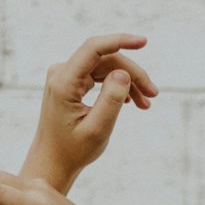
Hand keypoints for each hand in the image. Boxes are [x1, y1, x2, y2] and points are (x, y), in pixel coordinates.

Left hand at [29, 32, 158, 180]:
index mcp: (64, 83)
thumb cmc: (72, 151)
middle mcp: (62, 73)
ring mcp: (65, 76)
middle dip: (132, 74)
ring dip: (128, 82)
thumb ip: (111, 100)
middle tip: (153, 95)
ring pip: (105, 68)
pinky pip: (99, 76)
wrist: (52, 163)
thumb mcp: (97, 130)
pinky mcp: (71, 83)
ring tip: (146, 104)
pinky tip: (131, 101)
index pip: (94, 48)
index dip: (120, 41)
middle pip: (105, 60)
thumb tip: (123, 73)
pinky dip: (117, 86)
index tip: (144, 42)